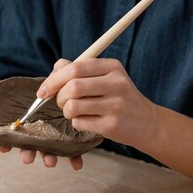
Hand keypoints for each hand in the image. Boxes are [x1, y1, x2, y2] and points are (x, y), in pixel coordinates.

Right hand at [0, 76, 82, 169]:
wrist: (66, 83)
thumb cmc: (41, 88)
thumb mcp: (24, 85)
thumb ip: (1, 89)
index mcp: (25, 126)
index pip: (12, 138)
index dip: (6, 144)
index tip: (4, 148)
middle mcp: (38, 134)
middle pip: (30, 147)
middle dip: (27, 154)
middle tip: (26, 158)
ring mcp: (55, 137)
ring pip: (50, 151)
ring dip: (48, 158)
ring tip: (50, 162)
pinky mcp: (72, 137)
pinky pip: (74, 150)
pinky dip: (75, 159)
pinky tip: (77, 164)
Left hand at [35, 58, 157, 147]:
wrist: (148, 122)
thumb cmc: (120, 98)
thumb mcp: (107, 77)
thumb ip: (81, 70)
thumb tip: (56, 67)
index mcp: (112, 67)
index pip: (75, 68)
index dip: (54, 79)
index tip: (44, 90)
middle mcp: (116, 83)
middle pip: (72, 87)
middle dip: (59, 97)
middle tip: (61, 102)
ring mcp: (116, 105)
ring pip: (73, 106)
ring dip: (67, 111)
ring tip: (74, 112)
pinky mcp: (112, 125)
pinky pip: (80, 123)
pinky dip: (76, 123)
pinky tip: (87, 121)